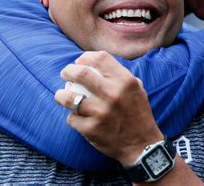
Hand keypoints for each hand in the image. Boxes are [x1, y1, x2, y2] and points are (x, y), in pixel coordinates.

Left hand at [55, 50, 162, 165]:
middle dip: (68, 71)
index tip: (80, 61)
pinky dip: (73, 117)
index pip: (100, 58)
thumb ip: (119, 74)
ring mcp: (100, 113)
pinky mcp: (91, 129)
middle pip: (81, 73)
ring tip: (61, 94)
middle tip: (65, 74)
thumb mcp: (136, 89)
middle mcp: (113, 94)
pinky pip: (72, 118)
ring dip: (61, 95)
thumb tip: (94, 62)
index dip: (86, 57)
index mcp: (125, 81)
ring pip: (69, 98)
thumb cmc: (137, 113)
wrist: (142, 145)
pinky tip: (75, 116)